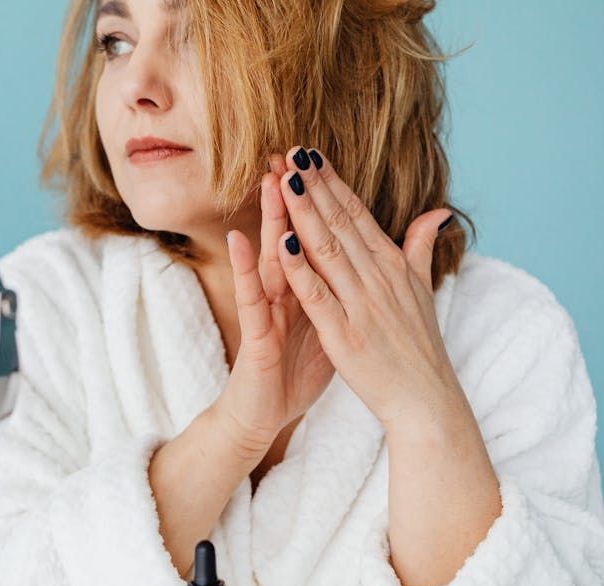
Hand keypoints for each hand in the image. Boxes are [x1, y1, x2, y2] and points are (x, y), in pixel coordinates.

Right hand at [210, 154, 335, 458]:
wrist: (266, 413)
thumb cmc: (292, 371)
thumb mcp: (329, 327)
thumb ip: (343, 291)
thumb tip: (365, 266)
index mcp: (306, 288)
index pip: (314, 238)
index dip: (321, 203)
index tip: (324, 164)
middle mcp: (282, 292)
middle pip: (289, 237)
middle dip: (292, 197)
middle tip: (291, 153)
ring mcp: (265, 310)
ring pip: (267, 258)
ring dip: (266, 220)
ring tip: (268, 181)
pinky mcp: (253, 333)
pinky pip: (250, 298)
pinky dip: (245, 269)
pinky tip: (238, 240)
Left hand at [270, 146, 465, 429]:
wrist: (426, 400)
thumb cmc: (419, 347)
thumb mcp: (422, 291)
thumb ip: (422, 247)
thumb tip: (437, 211)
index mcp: (393, 266)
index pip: (357, 214)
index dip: (332, 182)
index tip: (310, 153)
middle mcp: (379, 278)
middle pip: (340, 222)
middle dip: (314, 185)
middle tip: (290, 151)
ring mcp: (362, 305)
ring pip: (328, 249)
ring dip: (304, 212)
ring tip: (285, 179)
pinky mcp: (345, 334)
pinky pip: (317, 295)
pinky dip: (300, 267)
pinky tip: (281, 241)